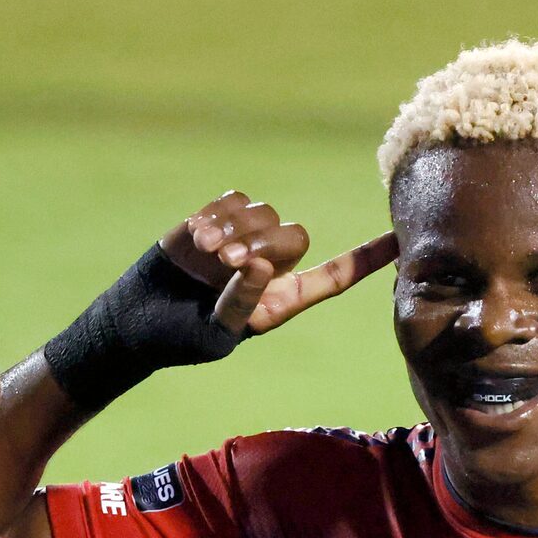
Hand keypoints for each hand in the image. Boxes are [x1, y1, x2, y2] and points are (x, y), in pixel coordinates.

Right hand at [161, 191, 395, 335]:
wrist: (135, 320)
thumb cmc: (180, 338)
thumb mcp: (213, 331)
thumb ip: (240, 302)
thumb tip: (260, 265)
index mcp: (282, 300)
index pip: (335, 276)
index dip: (367, 258)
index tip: (401, 240)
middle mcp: (270, 267)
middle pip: (296, 236)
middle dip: (264, 243)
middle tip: (227, 262)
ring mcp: (243, 239)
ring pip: (264, 213)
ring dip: (235, 230)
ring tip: (205, 253)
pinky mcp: (216, 219)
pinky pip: (234, 200)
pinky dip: (217, 215)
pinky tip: (195, 239)